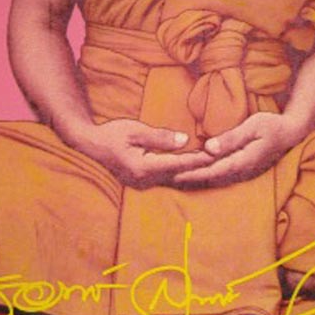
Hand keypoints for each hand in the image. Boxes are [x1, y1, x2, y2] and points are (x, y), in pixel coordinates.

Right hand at [75, 118, 215, 189]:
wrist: (91, 145)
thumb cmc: (112, 133)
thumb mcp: (135, 130)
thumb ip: (160, 137)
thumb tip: (184, 140)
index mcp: (143, 167)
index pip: (178, 163)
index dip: (199, 158)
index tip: (216, 153)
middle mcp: (145, 180)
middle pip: (180, 176)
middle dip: (201, 169)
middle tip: (223, 162)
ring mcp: (143, 184)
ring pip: (175, 180)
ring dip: (193, 173)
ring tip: (215, 167)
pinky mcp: (143, 182)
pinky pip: (168, 179)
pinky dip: (182, 174)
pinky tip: (195, 170)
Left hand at [172, 112, 309, 187]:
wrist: (291, 132)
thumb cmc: (271, 125)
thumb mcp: (252, 126)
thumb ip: (232, 138)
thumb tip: (210, 149)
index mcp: (243, 161)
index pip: (212, 169)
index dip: (193, 172)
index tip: (175, 173)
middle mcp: (243, 171)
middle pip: (211, 178)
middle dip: (189, 179)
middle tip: (166, 179)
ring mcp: (244, 173)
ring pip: (215, 179)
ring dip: (196, 179)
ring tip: (175, 179)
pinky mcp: (244, 170)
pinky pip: (221, 176)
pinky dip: (206, 176)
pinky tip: (195, 174)